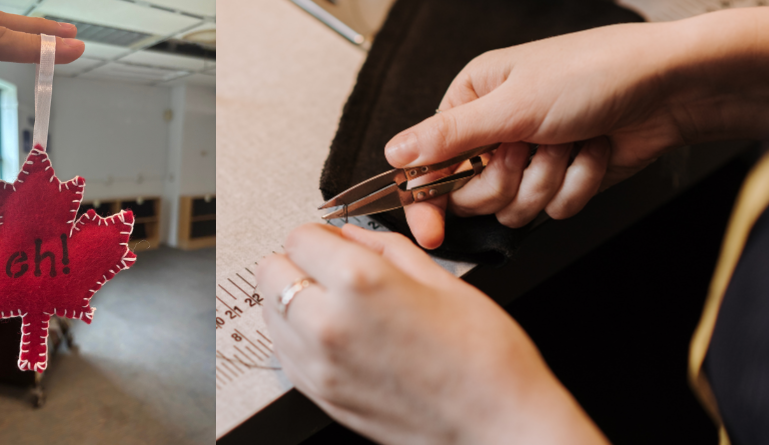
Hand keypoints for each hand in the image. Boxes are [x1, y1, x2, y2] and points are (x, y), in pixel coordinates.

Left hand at [258, 224, 607, 444]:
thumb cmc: (485, 356)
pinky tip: (335, 335)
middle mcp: (329, 323)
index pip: (299, 238)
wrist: (499, 422)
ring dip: (293, 300)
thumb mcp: (441, 280)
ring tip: (335, 304)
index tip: (333, 242)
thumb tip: (354, 236)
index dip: (319, 234)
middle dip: (297, 263)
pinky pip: (284, 352)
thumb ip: (385, 248)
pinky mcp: (321, 395)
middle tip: (328, 269)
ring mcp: (320, 365)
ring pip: (270, 313)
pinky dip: (298, 336)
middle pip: (271, 273)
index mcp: (361, 283)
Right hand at [384, 8, 768, 248]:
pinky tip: (590, 151)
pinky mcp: (559, 180)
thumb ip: (449, 136)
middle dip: (506, 179)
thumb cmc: (593, 74)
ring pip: (513, 207)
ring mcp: (528, 159)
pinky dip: (576, 184)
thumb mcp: (511, 104)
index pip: (427, 164)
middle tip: (526, 149)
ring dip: (547, 179)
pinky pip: (551, 211)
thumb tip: (395, 152)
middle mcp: (494, 132)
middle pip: (470, 195)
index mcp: (471, 102)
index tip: (430, 233)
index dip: (425, 201)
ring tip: (567, 142)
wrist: (668, 88)